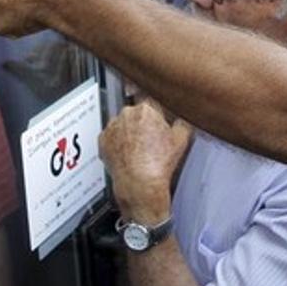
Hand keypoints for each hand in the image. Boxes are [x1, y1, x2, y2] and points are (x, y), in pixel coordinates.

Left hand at [99, 102, 192, 220]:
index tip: (162, 122)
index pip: (154, 102)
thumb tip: (183, 115)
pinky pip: (111, 137)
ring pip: (123, 124)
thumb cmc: (158, 163)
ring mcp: (113, 126)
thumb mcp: (182, 139)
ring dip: (130, 132)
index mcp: (147, 109)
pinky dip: (118, 143)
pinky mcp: (102, 140)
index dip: (160, 114)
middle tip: (153, 139)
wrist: (139, 183)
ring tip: (141, 149)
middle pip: (137, 113)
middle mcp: (127, 114)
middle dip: (144, 123)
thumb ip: (184, 120)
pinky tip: (129, 153)